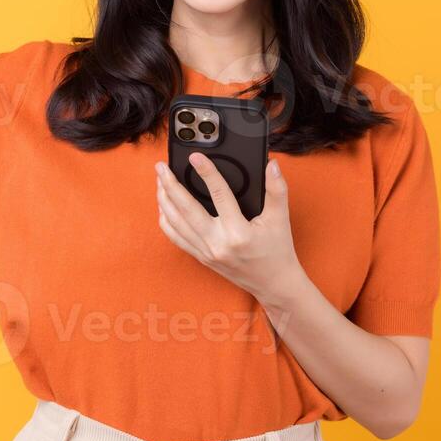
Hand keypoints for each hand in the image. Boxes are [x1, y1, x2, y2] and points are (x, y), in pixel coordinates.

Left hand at [155, 154, 300, 303]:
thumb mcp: (280, 219)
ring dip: (164, 200)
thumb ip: (277, 190)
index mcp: (238, 232)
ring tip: (160, 181)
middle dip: (170, 185)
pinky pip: (175, 237)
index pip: (219, 195)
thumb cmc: (277, 250)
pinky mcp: (200, 257)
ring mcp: (206, 252)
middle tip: (161, 167)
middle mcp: (218, 243)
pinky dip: (166, 219)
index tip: (195, 157)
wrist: (273, 284)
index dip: (207, 172)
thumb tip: (271, 165)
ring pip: (175, 223)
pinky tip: (163, 206)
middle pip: (186, 209)